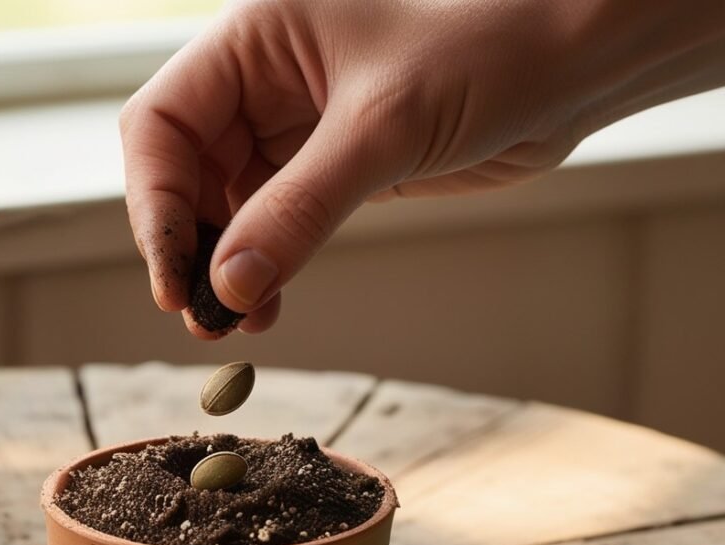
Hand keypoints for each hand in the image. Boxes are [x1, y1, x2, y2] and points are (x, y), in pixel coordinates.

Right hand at [120, 0, 581, 337]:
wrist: (567, 69)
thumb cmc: (488, 54)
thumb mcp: (384, 130)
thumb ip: (300, 208)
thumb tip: (229, 288)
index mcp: (255, 38)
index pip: (160, 125)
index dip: (156, 208)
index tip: (176, 280)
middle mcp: (263, 81)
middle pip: (183, 174)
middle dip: (188, 248)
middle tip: (204, 317)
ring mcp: (293, 128)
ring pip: (225, 209)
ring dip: (223, 271)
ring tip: (232, 326)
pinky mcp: (327, 169)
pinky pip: (271, 226)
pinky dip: (263, 270)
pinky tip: (265, 308)